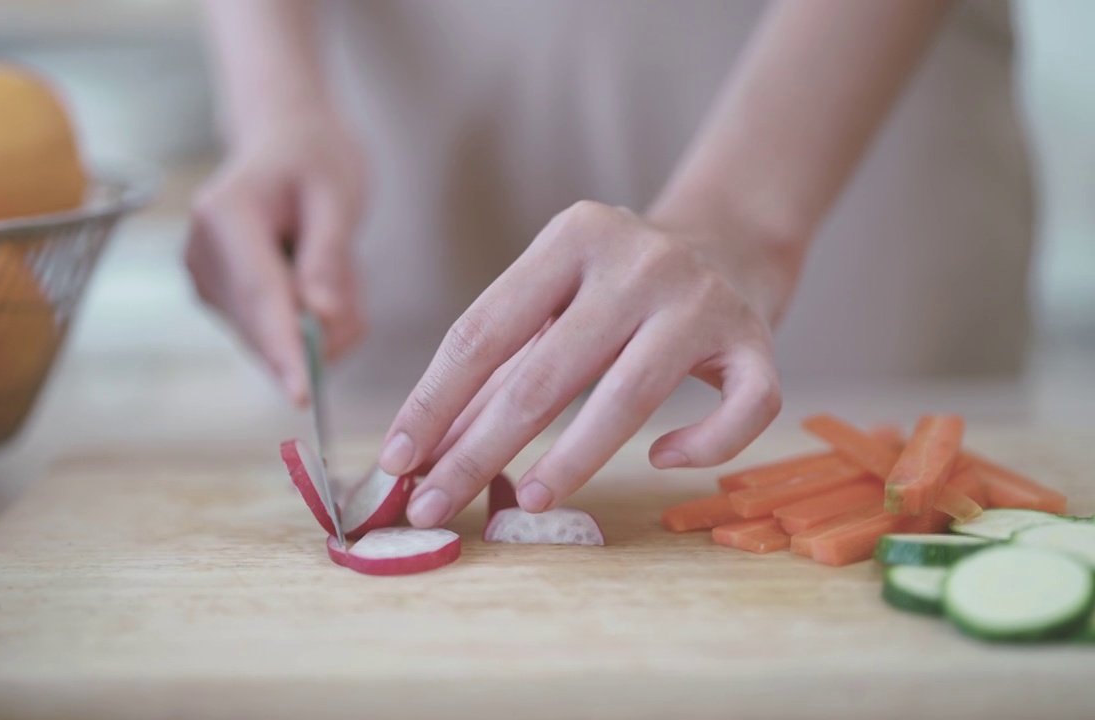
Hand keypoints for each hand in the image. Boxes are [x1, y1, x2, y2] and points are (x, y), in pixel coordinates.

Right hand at [185, 108, 367, 404]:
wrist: (283, 138)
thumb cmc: (314, 157)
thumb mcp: (337, 195)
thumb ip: (329, 259)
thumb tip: (323, 321)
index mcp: (224, 216)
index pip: (260, 297)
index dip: (284, 351)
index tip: (303, 397)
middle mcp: (202, 254)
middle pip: (266, 328)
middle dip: (323, 331)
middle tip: (350, 282)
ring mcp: (206, 282)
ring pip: (275, 340)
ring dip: (321, 323)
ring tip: (333, 265)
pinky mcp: (220, 302)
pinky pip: (275, 336)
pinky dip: (310, 322)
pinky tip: (317, 278)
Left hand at [378, 200, 785, 527]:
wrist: (728, 237)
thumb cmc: (615, 284)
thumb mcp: (553, 301)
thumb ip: (497, 369)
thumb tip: (425, 453)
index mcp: (571, 238)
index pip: (484, 332)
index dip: (434, 403)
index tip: (397, 462)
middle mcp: (638, 261)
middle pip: (544, 373)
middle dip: (479, 451)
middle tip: (432, 507)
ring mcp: (701, 299)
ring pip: (631, 396)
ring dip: (571, 460)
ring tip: (526, 501)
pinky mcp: (757, 338)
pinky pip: (741, 410)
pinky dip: (702, 447)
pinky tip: (662, 460)